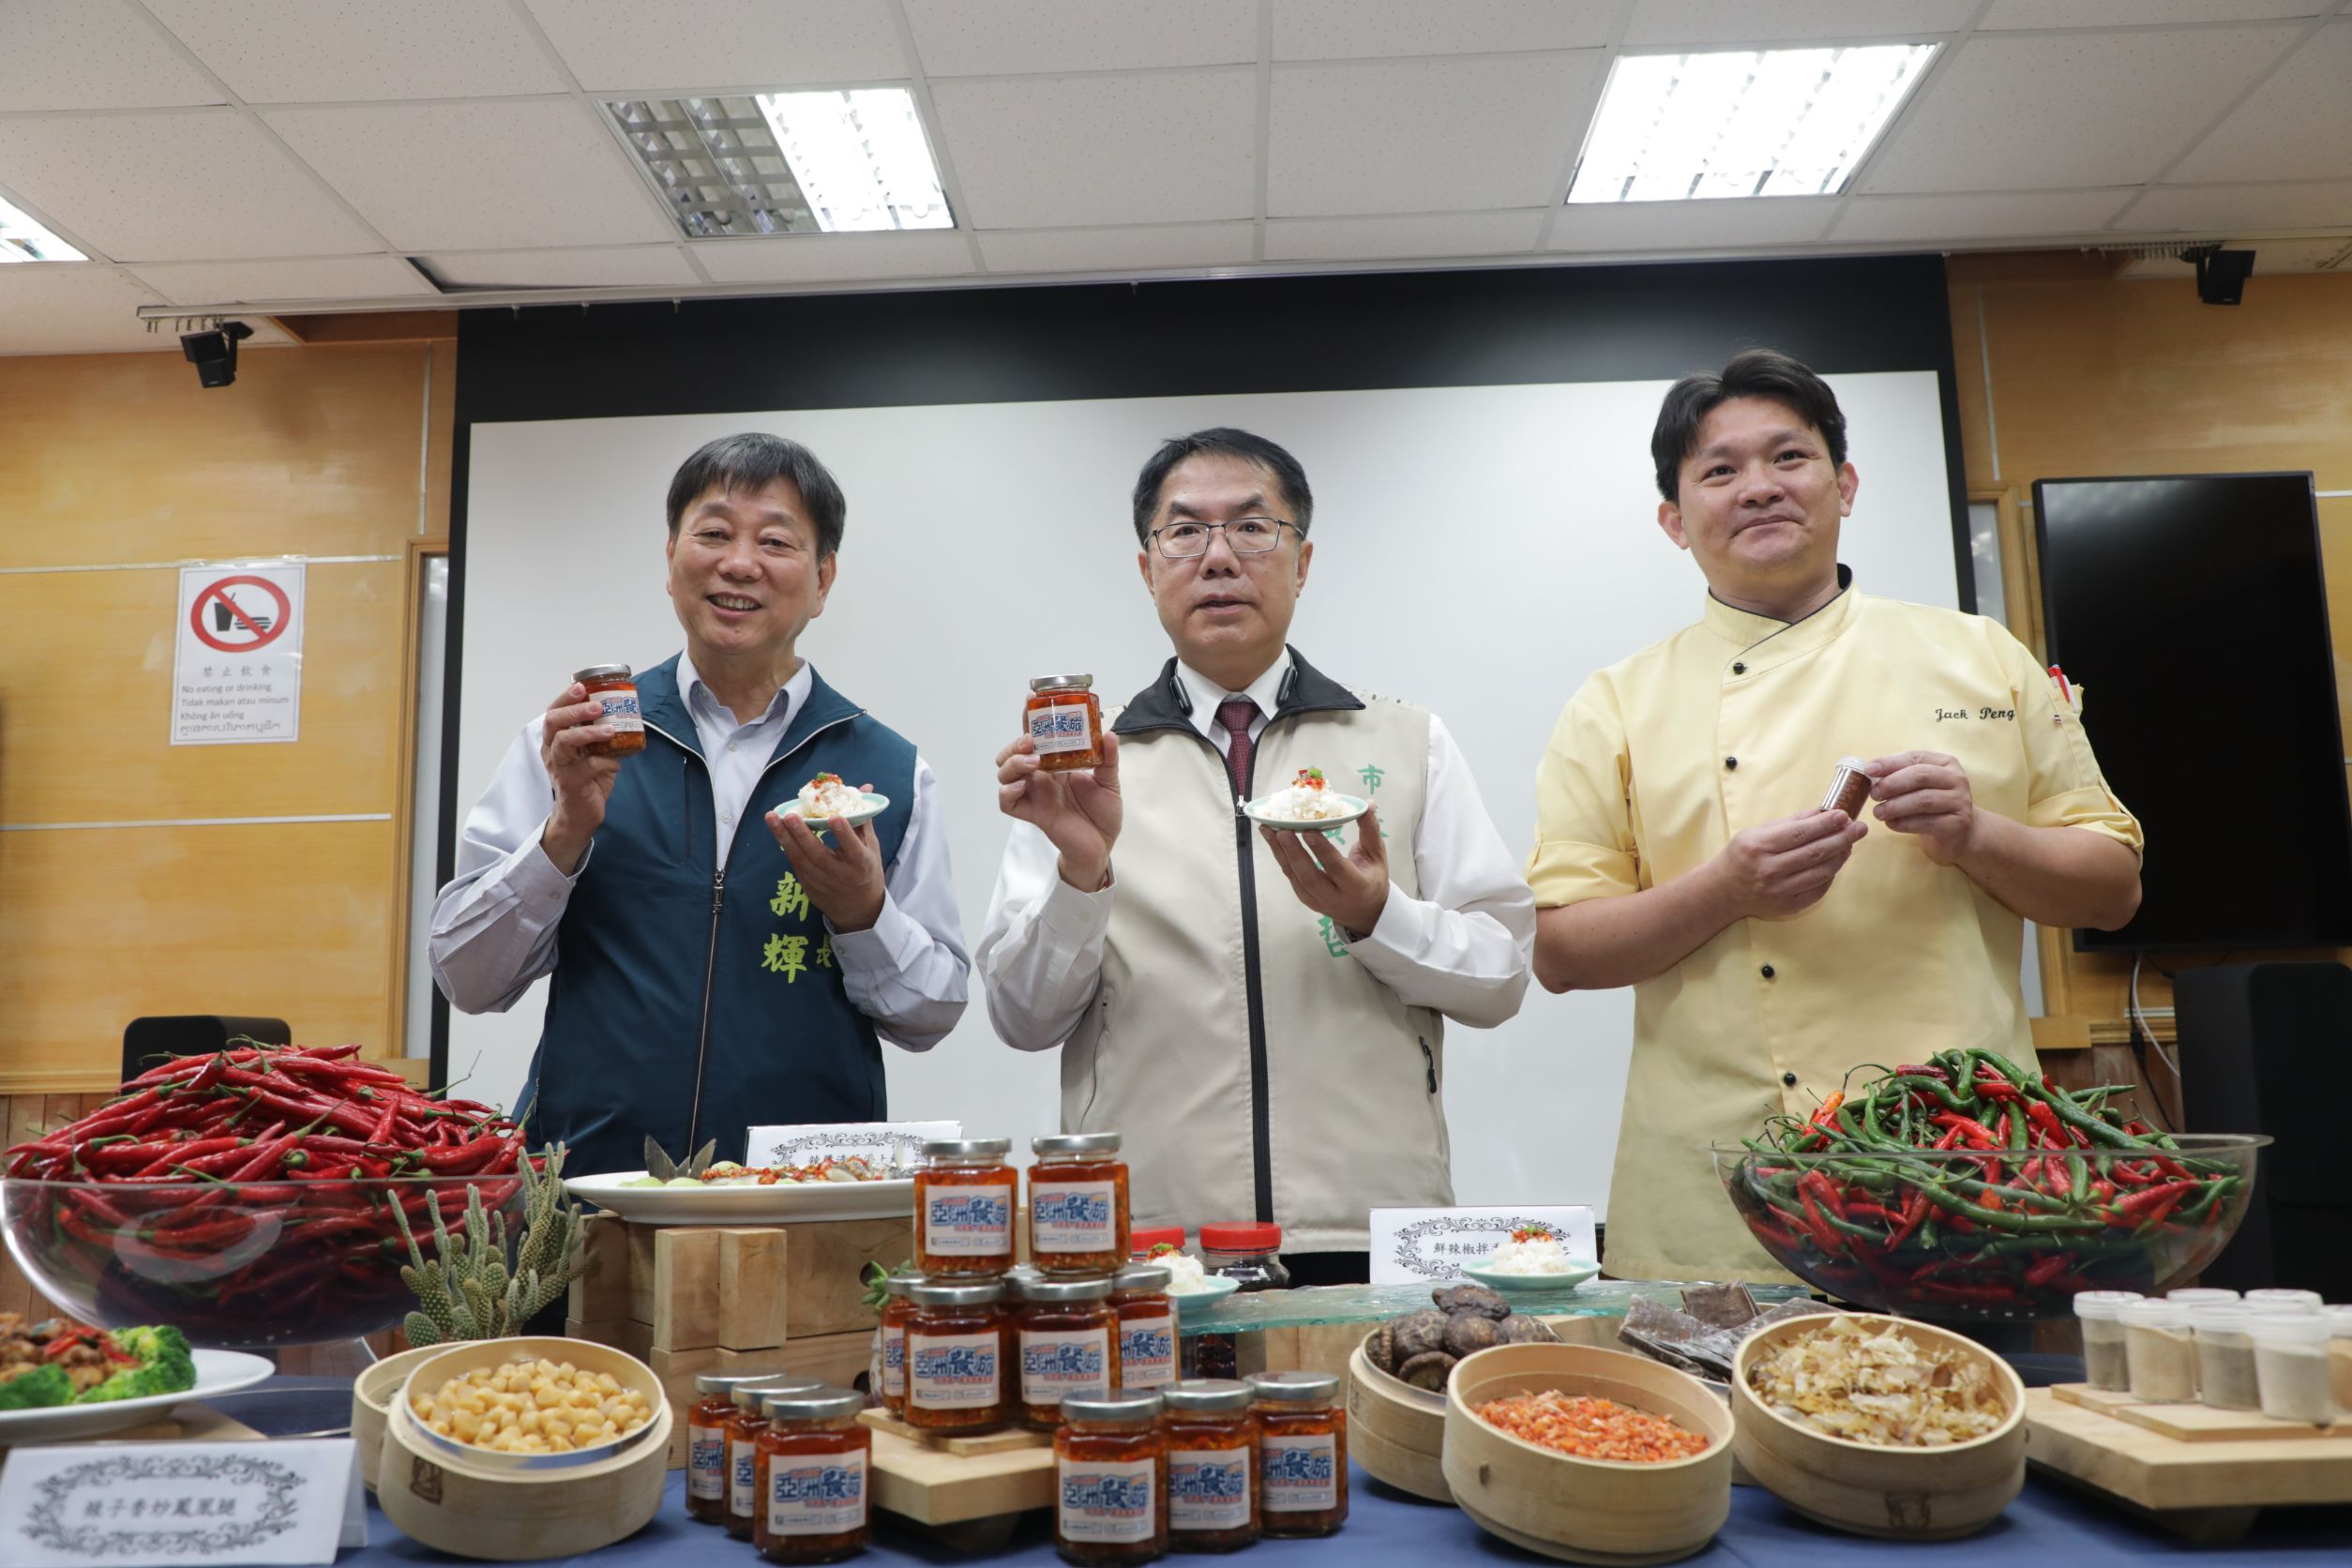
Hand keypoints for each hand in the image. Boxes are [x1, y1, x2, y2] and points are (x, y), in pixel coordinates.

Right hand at [538, 682, 624, 872]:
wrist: (583, 814)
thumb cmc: (588, 779)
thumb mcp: (595, 751)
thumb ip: (602, 733)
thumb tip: (627, 711)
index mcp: (556, 739)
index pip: (554, 711)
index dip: (565, 697)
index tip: (581, 686)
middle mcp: (552, 751)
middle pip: (553, 722)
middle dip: (574, 710)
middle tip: (597, 705)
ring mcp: (559, 767)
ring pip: (564, 742)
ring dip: (588, 732)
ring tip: (610, 729)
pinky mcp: (570, 783)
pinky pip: (588, 767)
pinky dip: (606, 762)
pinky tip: (617, 763)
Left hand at [767, 782, 886, 931]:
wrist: (857, 909)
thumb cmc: (866, 871)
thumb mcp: (871, 848)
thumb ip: (862, 819)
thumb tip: (865, 787)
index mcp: (860, 864)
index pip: (852, 848)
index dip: (844, 834)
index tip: (836, 818)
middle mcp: (839, 874)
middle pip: (817, 853)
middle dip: (802, 833)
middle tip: (790, 815)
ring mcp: (820, 881)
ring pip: (799, 858)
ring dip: (784, 837)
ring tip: (772, 817)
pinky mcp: (807, 885)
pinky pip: (795, 862)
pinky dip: (786, 845)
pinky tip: (777, 830)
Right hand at [996, 731, 1121, 890]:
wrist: (1102, 846)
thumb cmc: (1102, 814)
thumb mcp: (1109, 782)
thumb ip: (1108, 759)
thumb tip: (1109, 734)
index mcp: (1056, 764)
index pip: (1036, 738)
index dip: (1030, 720)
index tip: (1030, 701)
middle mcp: (1040, 777)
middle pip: (1012, 754)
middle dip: (1016, 743)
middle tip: (1032, 742)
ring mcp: (1034, 795)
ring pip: (1005, 774)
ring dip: (1013, 763)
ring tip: (1033, 762)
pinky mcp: (1032, 814)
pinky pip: (1007, 802)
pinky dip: (1007, 791)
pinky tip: (1020, 785)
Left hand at [1261, 805, 1390, 937]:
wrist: (1364, 911)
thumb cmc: (1372, 878)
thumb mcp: (1377, 855)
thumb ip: (1370, 830)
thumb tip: (1368, 803)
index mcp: (1358, 887)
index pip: (1337, 868)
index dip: (1322, 850)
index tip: (1308, 831)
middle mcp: (1336, 898)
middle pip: (1310, 877)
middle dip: (1294, 853)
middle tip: (1282, 830)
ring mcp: (1317, 902)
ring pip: (1295, 878)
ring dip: (1280, 853)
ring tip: (1268, 829)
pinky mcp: (1305, 899)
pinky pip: (1291, 878)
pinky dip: (1281, 857)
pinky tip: (1272, 839)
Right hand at [1713, 809, 1867, 919]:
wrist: (1724, 891)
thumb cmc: (1742, 855)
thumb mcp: (1758, 832)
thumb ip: (1791, 822)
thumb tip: (1822, 812)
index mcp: (1758, 847)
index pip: (1799, 833)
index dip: (1825, 824)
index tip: (1844, 815)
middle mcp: (1769, 870)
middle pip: (1815, 852)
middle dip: (1842, 838)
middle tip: (1859, 828)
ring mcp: (1780, 891)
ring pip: (1821, 872)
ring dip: (1841, 856)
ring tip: (1850, 843)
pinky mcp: (1788, 906)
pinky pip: (1819, 889)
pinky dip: (1831, 874)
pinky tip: (1836, 861)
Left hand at [1864, 751, 1978, 864]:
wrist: (1958, 833)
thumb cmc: (1931, 805)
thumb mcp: (1918, 786)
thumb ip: (1899, 776)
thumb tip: (1870, 771)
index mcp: (1946, 763)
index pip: (1916, 757)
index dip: (1891, 762)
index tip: (1869, 770)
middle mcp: (1957, 779)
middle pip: (1921, 776)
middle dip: (1892, 784)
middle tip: (1873, 794)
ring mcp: (1960, 801)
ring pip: (1923, 800)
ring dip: (1895, 806)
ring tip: (1878, 812)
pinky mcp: (1958, 824)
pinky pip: (1927, 822)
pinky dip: (1904, 823)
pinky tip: (1891, 824)